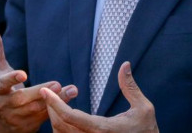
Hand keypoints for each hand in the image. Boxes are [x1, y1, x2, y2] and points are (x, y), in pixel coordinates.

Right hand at [0, 22, 77, 132]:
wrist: (3, 121)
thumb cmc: (1, 86)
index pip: (1, 84)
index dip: (11, 79)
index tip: (23, 73)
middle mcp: (3, 104)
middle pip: (21, 99)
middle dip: (38, 92)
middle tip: (56, 84)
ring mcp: (16, 117)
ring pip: (36, 109)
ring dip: (54, 100)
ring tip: (70, 90)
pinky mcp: (28, 125)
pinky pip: (44, 117)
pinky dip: (58, 108)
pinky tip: (70, 97)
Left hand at [41, 62, 157, 132]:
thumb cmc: (147, 131)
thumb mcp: (144, 108)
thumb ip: (130, 87)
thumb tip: (125, 64)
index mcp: (103, 129)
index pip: (71, 117)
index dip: (55, 103)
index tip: (44, 91)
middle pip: (60, 126)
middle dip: (51, 108)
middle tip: (47, 93)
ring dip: (53, 120)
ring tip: (51, 104)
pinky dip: (60, 129)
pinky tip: (61, 118)